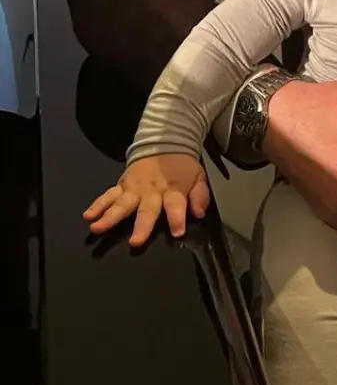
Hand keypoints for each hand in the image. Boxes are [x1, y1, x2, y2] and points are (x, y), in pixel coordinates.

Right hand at [83, 153, 209, 246]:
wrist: (165, 143)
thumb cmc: (181, 167)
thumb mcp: (198, 177)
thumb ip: (200, 196)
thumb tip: (199, 213)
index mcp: (173, 189)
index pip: (176, 205)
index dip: (177, 218)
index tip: (177, 232)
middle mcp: (152, 191)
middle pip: (147, 209)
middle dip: (141, 226)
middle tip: (135, 241)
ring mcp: (134, 188)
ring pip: (121, 204)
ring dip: (110, 216)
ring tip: (98, 227)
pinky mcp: (122, 185)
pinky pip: (108, 195)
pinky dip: (97, 205)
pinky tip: (88, 215)